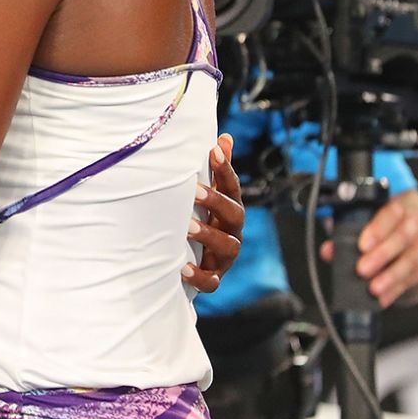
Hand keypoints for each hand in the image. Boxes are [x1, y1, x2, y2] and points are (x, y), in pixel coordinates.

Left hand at [185, 133, 242, 292]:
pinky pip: (211, 281)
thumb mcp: (211, 196)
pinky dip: (200, 276)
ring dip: (207, 235)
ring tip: (186, 226)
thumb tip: (223, 137)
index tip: (214, 151)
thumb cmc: (205, 222)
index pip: (232, 187)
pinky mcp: (214, 277)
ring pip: (227, 246)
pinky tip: (183, 268)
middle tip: (194, 191)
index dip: (226, 169)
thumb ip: (217, 170)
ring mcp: (225, 256)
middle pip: (234, 214)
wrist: (201, 265)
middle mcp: (232, 231)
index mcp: (230, 209)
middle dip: (216, 201)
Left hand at [320, 189, 417, 306]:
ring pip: (411, 261)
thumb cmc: (388, 227)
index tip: (362, 246)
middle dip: (381, 256)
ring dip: (391, 277)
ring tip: (374, 289)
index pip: (391, 214)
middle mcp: (415, 225)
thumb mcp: (369, 223)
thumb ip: (347, 234)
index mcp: (399, 209)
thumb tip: (328, 251)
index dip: (377, 230)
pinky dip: (396, 290)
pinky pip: (413, 279)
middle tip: (362, 270)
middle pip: (402, 239)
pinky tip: (383, 298)